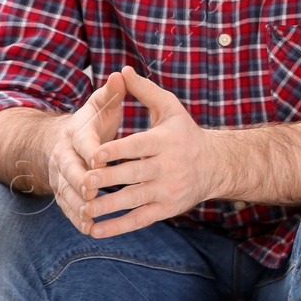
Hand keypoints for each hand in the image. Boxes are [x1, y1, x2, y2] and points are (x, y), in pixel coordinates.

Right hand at [44, 71, 127, 235]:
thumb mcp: (102, 104)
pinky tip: (89, 228)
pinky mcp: (62, 190)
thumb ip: (112, 93)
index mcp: (76, 132)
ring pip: (66, 191)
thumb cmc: (95, 121)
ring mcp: (60, 175)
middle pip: (69, 169)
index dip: (91, 149)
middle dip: (80, 180)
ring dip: (76, 203)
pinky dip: (75, 217)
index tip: (101, 157)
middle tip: (92, 191)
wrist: (67, 139)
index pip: (83, 142)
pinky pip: (66, 206)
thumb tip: (121, 74)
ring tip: (90, 215)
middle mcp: (63, 154)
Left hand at [79, 65, 224, 236]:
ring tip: (84, 208)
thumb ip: (145, 91)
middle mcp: (168, 166)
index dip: (116, 150)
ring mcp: (168, 189)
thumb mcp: (170, 109)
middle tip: (84, 181)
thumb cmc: (185, 134)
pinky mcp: (167, 208)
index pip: (138, 145)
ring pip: (134, 199)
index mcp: (166, 141)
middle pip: (134, 174)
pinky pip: (140, 219)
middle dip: (108, 178)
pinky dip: (118, 227)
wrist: (216, 165)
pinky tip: (95, 230)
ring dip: (108, 205)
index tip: (94, 155)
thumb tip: (122, 70)